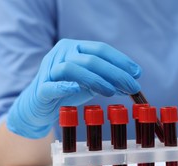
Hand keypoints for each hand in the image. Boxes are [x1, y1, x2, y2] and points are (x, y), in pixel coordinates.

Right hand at [7, 39, 140, 137]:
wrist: (40, 105)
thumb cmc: (68, 90)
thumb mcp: (91, 84)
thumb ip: (108, 81)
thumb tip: (132, 84)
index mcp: (75, 48)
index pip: (101, 49)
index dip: (121, 60)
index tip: (137, 72)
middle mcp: (62, 53)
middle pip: (91, 59)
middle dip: (115, 73)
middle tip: (132, 87)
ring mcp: (49, 69)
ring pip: (72, 69)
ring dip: (95, 80)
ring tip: (112, 92)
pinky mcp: (41, 89)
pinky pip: (51, 86)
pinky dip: (64, 86)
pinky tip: (77, 89)